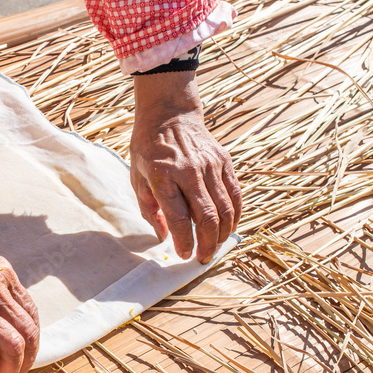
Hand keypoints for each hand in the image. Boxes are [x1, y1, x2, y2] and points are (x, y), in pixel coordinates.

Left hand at [130, 71, 240, 263]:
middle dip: (207, 244)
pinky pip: (235, 194)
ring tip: (215, 247)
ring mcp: (210, 165)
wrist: (169, 115)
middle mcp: (189, 171)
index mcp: (163, 176)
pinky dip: (235, 215)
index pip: (179, 217)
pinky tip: (229, 227)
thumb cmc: (148, 149)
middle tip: (203, 258)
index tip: (184, 255)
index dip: (184, 241)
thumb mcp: (137, 178)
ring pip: (225, 209)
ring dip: (223, 234)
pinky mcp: (224, 161)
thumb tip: (164, 236)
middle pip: (207, 217)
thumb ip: (150, 209)